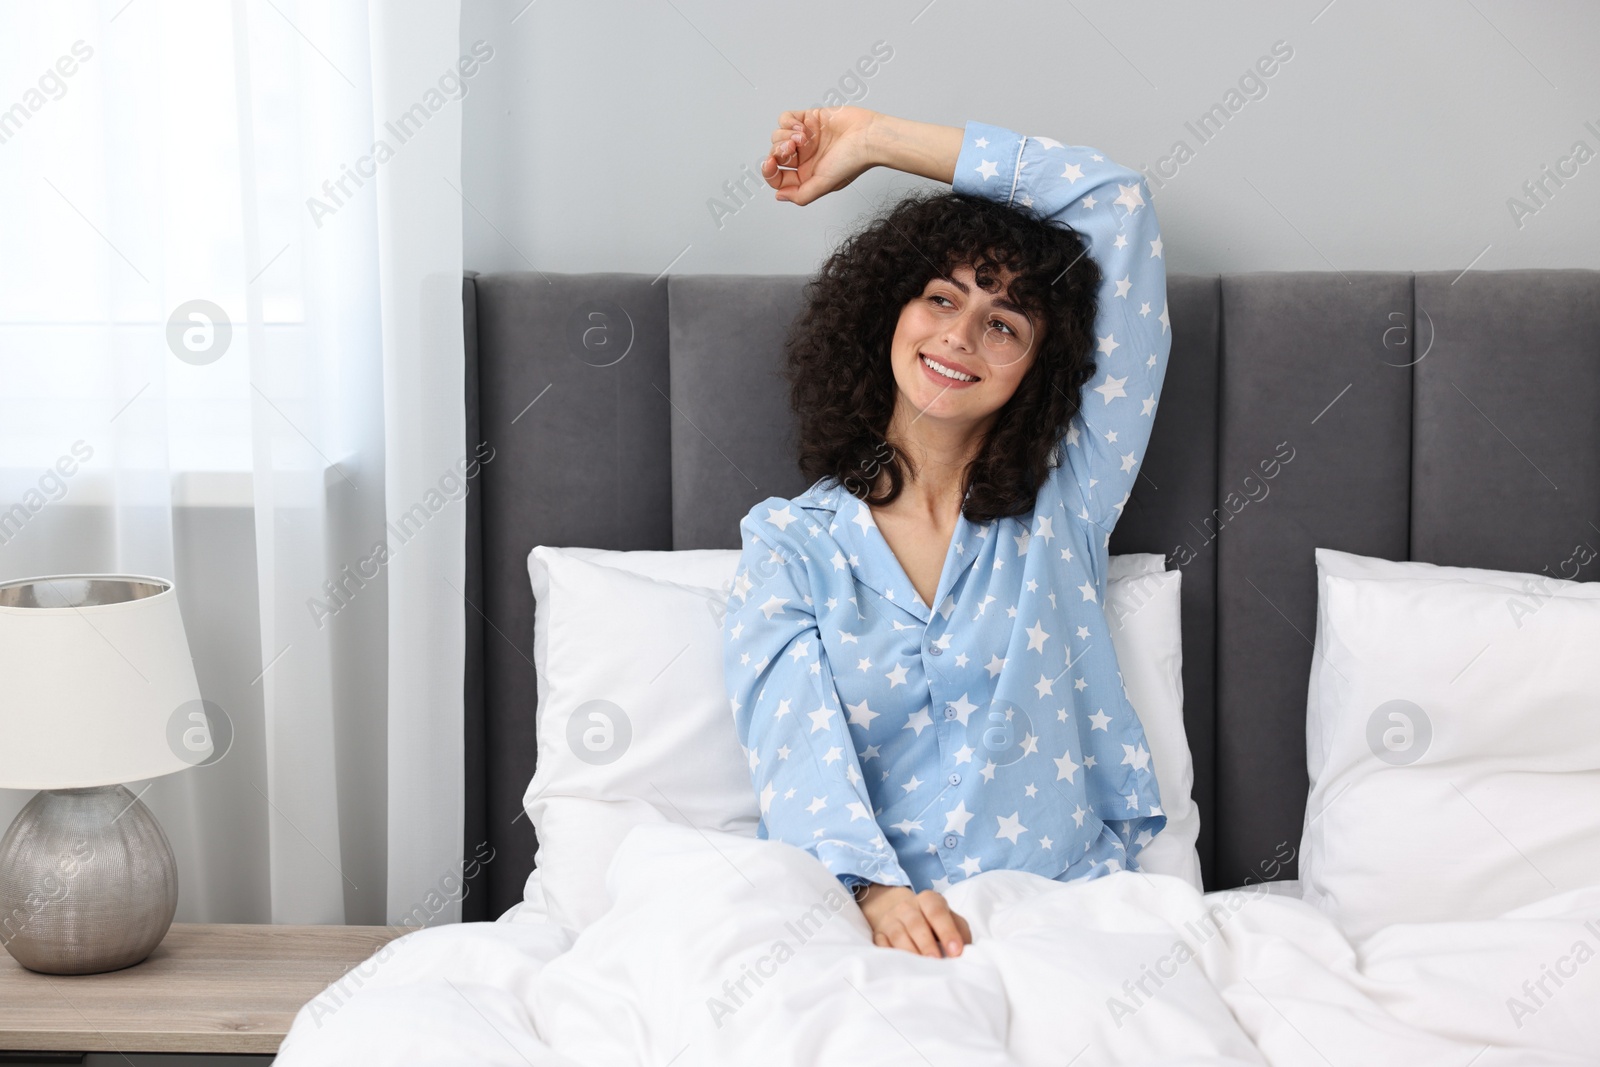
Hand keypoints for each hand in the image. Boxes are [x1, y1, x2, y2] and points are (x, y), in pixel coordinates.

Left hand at [761, 106, 880, 205]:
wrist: (868, 136)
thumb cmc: (852, 161)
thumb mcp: (824, 184)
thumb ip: (801, 195)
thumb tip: (780, 196)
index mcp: (807, 176)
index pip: (778, 177)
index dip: (769, 171)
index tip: (770, 163)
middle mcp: (805, 158)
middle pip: (775, 155)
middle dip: (779, 151)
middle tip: (792, 148)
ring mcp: (806, 138)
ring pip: (778, 136)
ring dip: (786, 136)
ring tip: (803, 138)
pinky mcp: (809, 119)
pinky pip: (786, 119)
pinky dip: (789, 122)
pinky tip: (803, 128)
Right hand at [856, 884, 972, 957]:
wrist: (901, 913)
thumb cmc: (934, 922)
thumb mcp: (950, 920)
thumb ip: (960, 932)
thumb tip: (968, 952)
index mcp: (929, 900)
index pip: (937, 912)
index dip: (947, 931)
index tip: (956, 951)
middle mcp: (907, 907)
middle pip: (916, 923)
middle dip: (927, 944)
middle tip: (937, 962)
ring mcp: (891, 920)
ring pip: (898, 935)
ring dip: (910, 952)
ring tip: (921, 970)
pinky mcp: (879, 934)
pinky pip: (882, 945)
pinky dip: (891, 956)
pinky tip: (902, 968)